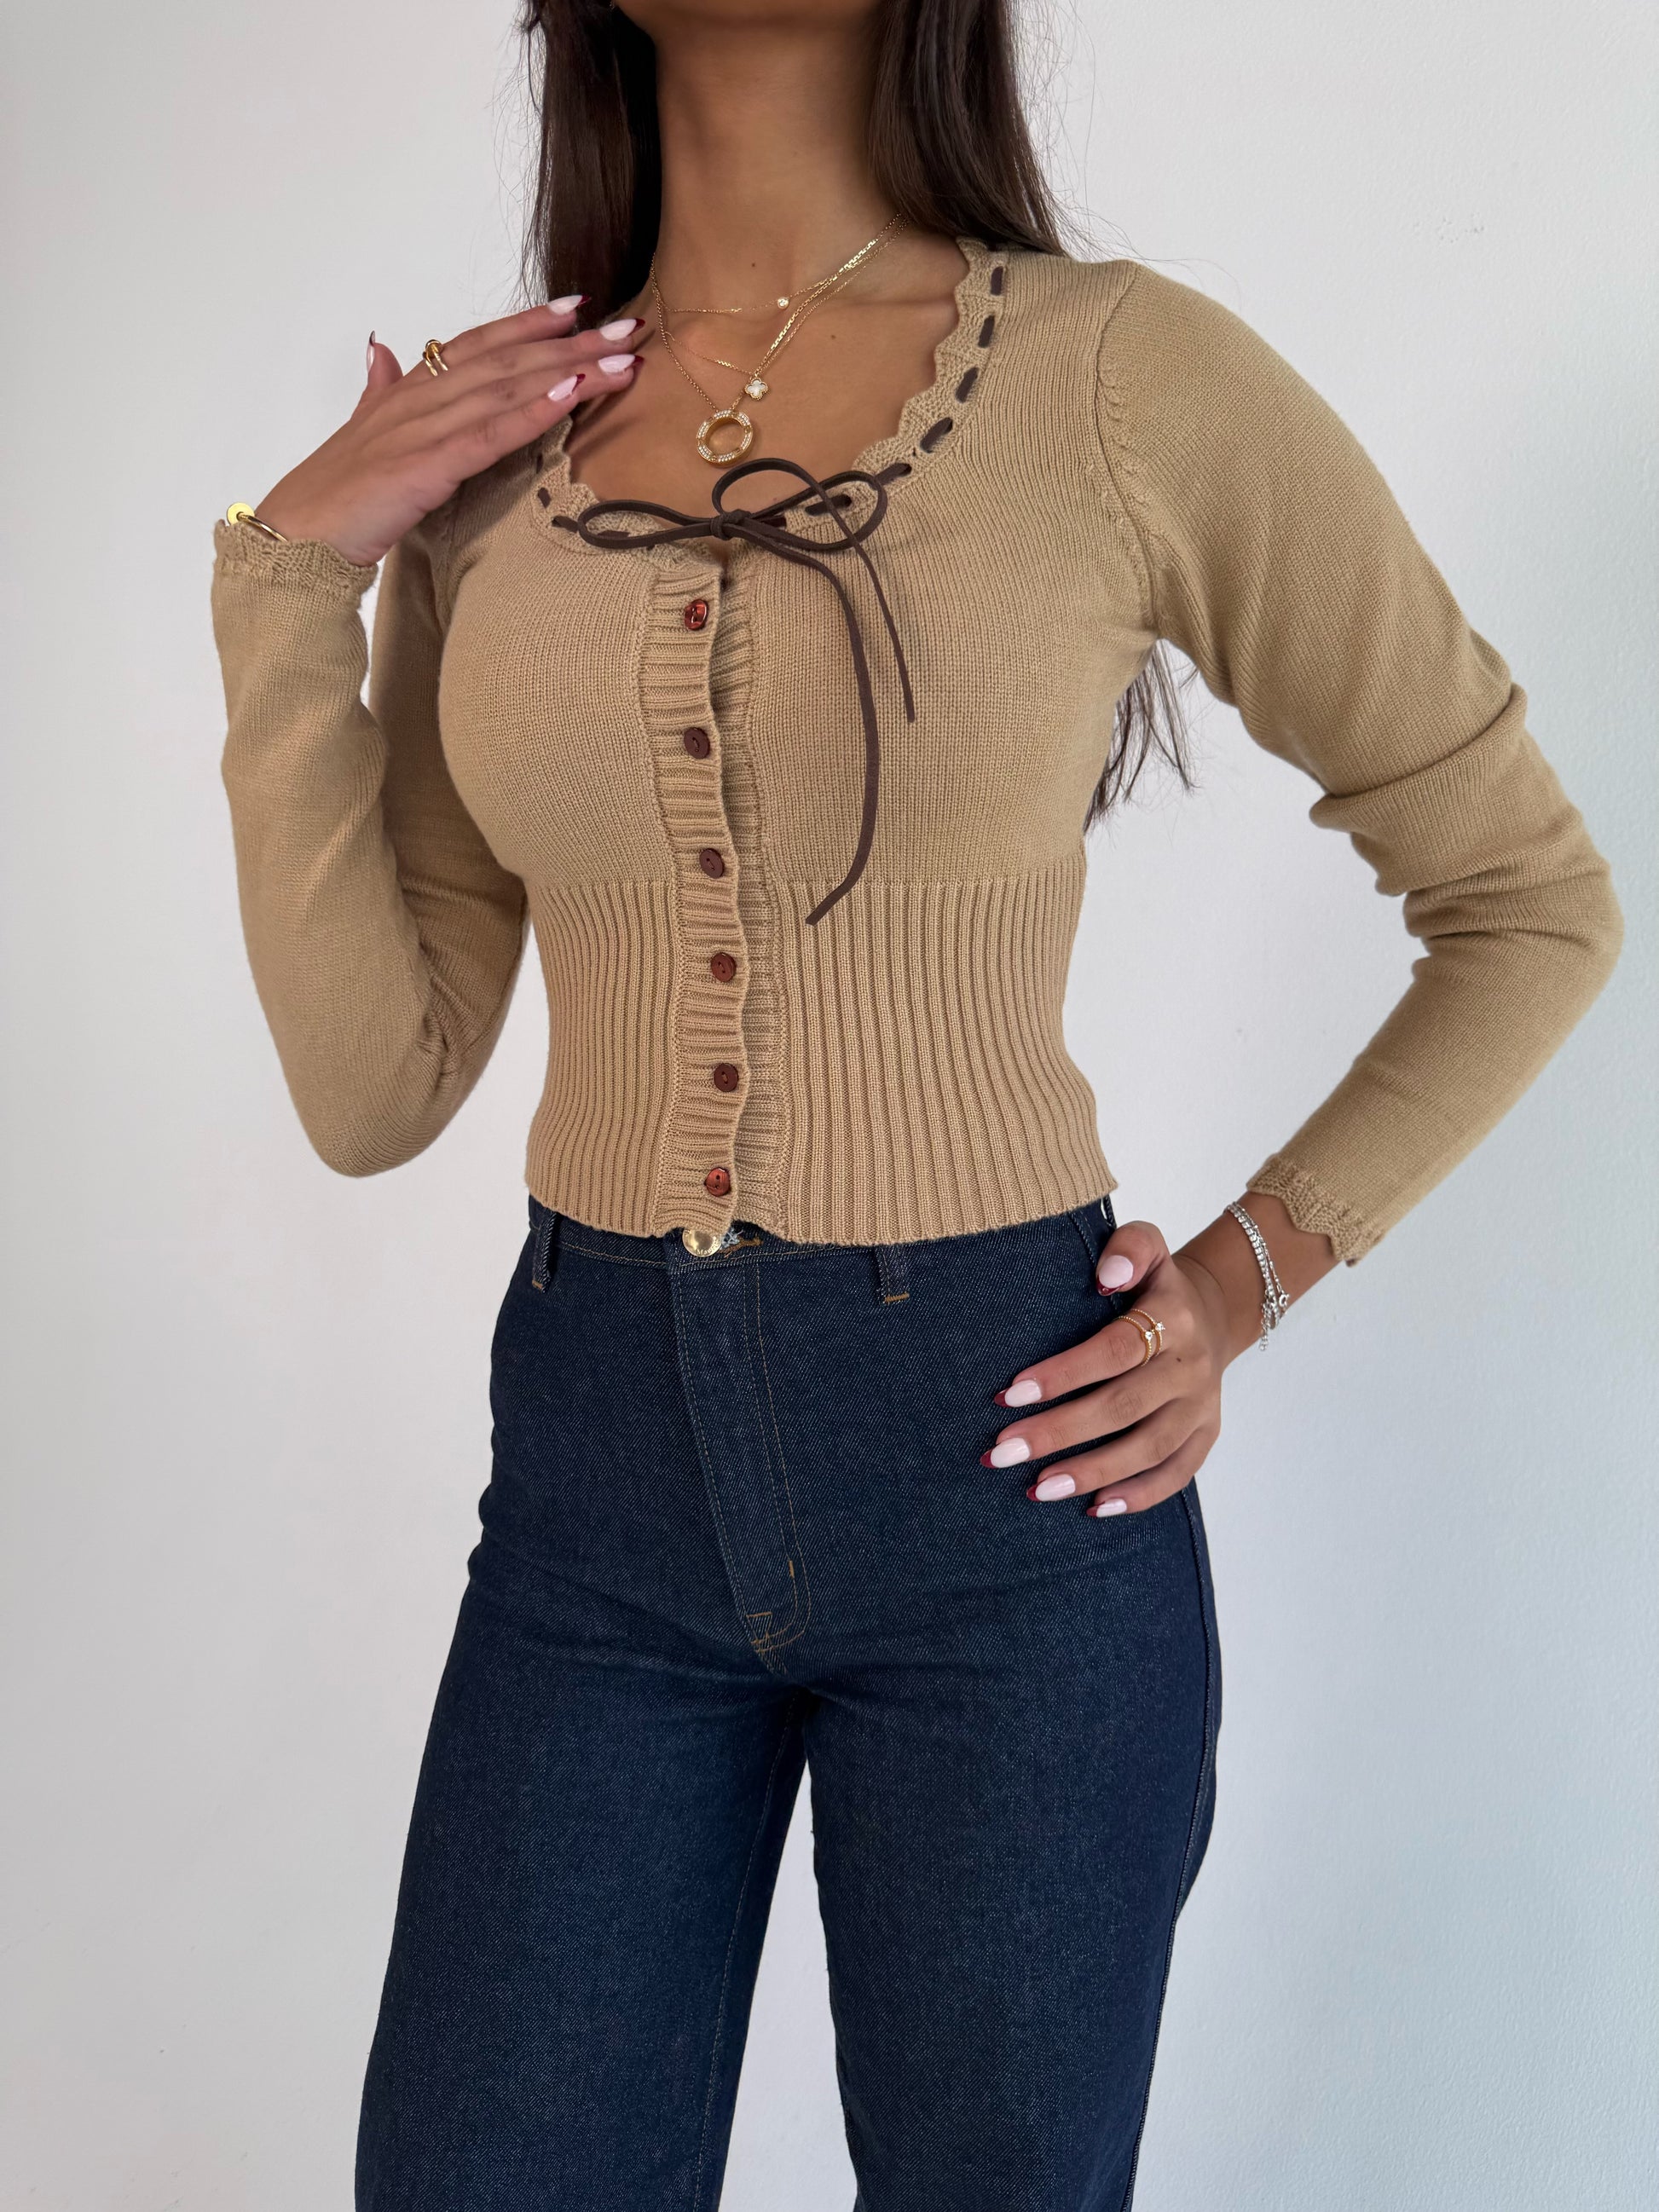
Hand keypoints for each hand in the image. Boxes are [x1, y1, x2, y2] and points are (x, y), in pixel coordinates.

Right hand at [251, 301, 649, 565]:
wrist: (300, 535)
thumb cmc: (337, 493)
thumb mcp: (363, 430)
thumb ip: (378, 389)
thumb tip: (381, 349)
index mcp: (410, 389)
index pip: (480, 343)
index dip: (530, 323)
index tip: (579, 307)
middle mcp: (422, 397)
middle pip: (509, 359)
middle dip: (573, 343)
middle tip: (630, 328)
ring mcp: (425, 429)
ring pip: (510, 388)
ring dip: (571, 370)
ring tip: (623, 359)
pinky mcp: (429, 466)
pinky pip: (491, 433)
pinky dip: (534, 411)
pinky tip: (572, 394)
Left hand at [983, 1218, 1237, 1518]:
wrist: (1214, 1310)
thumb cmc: (1157, 1282)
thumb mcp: (1148, 1244)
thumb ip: (1129, 1248)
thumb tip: (1106, 1277)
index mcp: (1172, 1318)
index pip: (1113, 1351)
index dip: (1062, 1374)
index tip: (1008, 1393)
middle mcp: (1191, 1366)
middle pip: (1122, 1407)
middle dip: (1059, 1433)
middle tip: (1003, 1452)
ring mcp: (1201, 1405)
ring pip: (1147, 1448)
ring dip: (1090, 1472)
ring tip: (1037, 1488)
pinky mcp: (1207, 1434)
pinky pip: (1177, 1473)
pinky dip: (1138, 1496)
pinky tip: (1093, 1508)